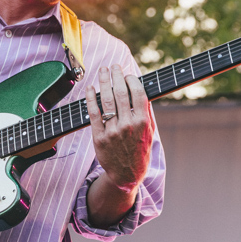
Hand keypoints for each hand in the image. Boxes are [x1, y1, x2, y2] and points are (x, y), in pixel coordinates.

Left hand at [85, 65, 153, 193]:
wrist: (126, 175)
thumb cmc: (139, 152)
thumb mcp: (150, 134)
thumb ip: (147, 113)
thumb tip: (142, 92)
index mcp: (143, 123)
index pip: (138, 93)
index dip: (131, 80)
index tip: (127, 74)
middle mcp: (128, 125)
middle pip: (121, 93)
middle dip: (116, 76)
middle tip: (113, 66)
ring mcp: (112, 131)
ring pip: (106, 101)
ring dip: (103, 82)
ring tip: (102, 71)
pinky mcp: (99, 137)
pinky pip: (93, 114)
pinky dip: (91, 99)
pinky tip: (90, 88)